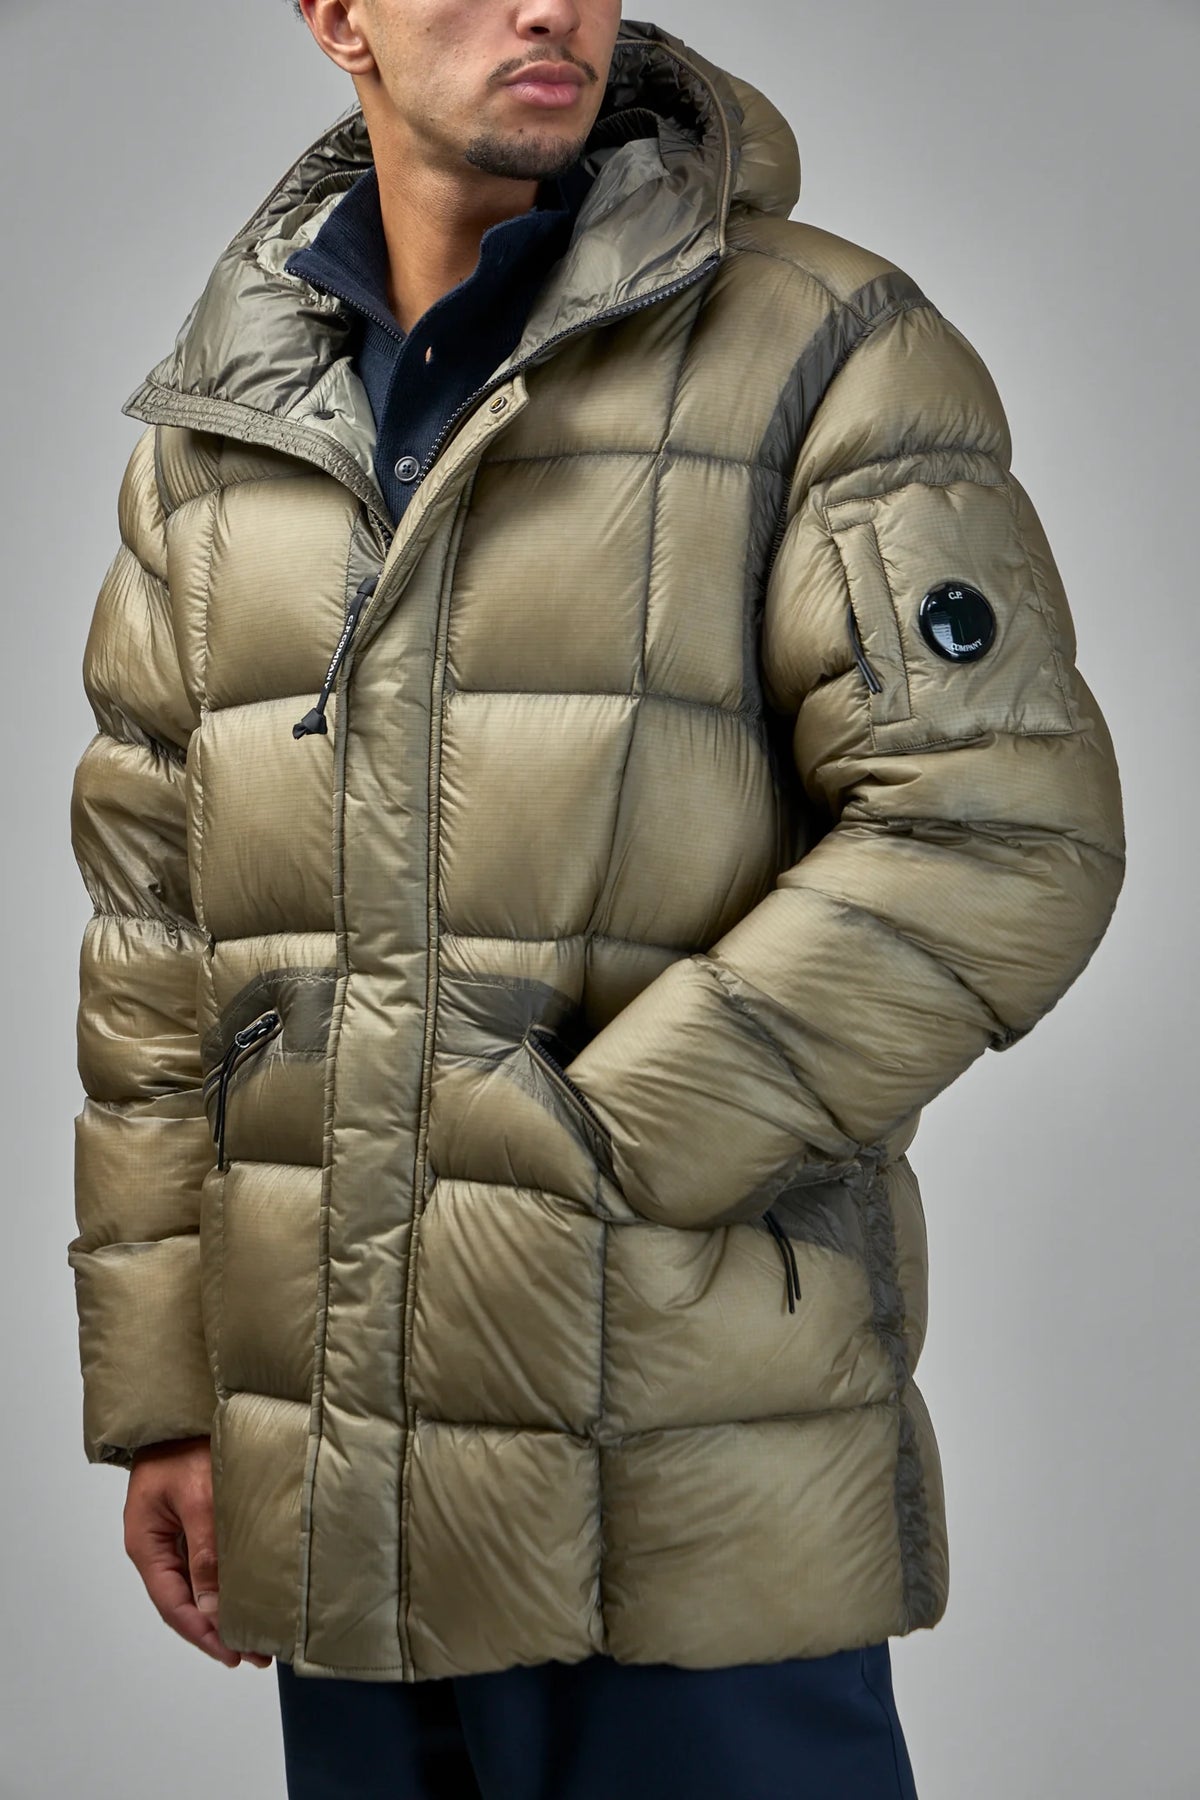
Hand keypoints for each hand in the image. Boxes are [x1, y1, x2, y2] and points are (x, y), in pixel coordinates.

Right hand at [124, 1437, 272, 1669]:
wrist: (184, 1408)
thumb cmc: (184, 1445)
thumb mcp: (197, 1498)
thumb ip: (205, 1553)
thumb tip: (214, 1607)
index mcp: (146, 1543)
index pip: (172, 1603)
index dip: (201, 1632)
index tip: (231, 1653)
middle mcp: (159, 1545)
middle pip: (186, 1600)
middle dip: (218, 1629)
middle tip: (256, 1653)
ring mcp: (177, 1533)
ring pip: (200, 1583)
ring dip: (227, 1607)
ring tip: (260, 1632)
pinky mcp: (197, 1521)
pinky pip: (211, 1561)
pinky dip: (230, 1580)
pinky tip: (253, 1591)